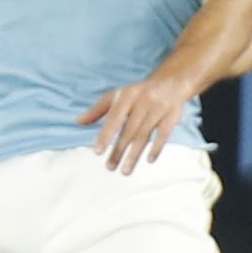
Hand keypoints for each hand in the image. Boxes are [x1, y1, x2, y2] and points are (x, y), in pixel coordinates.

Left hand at [78, 73, 193, 174]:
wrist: (171, 82)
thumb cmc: (139, 92)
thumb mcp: (118, 96)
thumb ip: (98, 110)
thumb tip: (79, 121)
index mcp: (127, 95)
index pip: (114, 117)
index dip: (106, 134)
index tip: (98, 151)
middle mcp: (143, 100)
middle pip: (129, 130)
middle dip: (119, 150)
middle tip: (110, 167)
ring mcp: (159, 107)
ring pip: (145, 135)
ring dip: (134, 154)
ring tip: (125, 170)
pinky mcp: (173, 115)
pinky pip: (164, 134)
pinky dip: (157, 147)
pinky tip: (149, 160)